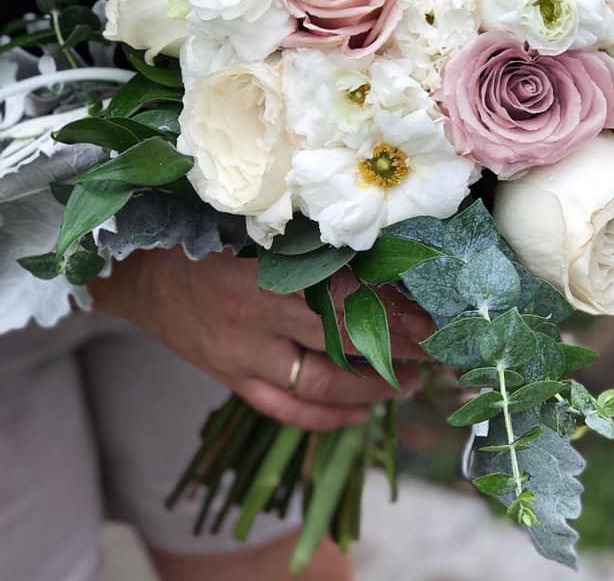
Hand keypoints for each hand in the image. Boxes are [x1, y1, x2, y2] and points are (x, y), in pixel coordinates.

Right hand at [90, 247, 433, 430]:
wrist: (141, 272)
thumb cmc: (206, 237)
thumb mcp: (260, 231)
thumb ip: (312, 247)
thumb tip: (382, 260)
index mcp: (267, 273)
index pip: (345, 299)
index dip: (392, 313)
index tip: (431, 321)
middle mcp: (256, 321)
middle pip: (341, 344)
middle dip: (395, 351)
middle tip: (434, 353)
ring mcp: (242, 358)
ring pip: (319, 387)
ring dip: (370, 389)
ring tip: (408, 384)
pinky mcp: (232, 380)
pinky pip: (285, 411)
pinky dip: (327, 419)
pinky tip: (361, 415)